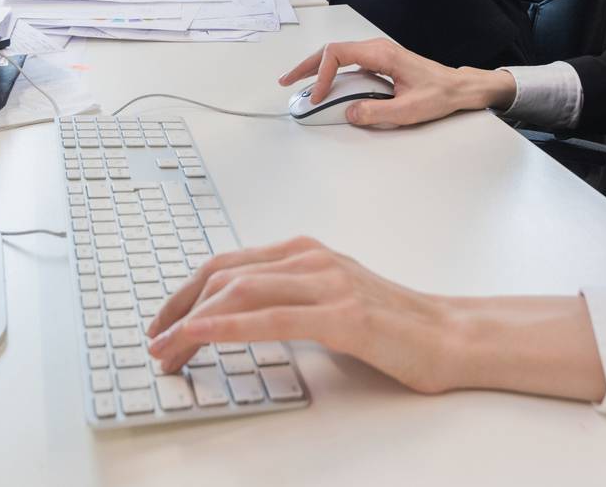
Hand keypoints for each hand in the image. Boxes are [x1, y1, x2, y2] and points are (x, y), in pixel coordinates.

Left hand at [146, 236, 457, 393]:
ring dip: (192, 323)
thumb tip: (233, 318)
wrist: (449, 336)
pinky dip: (228, 325)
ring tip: (168, 352)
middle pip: (223, 275)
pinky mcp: (343, 316)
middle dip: (179, 310)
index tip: (162, 324)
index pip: (228, 264)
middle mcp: (312, 259)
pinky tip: (204, 336)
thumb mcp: (331, 300)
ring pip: (240, 291)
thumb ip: (289, 299)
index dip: (186, 293)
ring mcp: (328, 283)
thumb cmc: (393, 325)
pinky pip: (272, 317)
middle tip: (155, 345)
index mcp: (306, 253)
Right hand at [278, 37, 516, 126]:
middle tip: (287, 81)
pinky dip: (331, 73)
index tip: (317, 96)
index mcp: (381, 54)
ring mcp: (377, 54)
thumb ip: (375, 112)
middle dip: (307, 66)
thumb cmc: (439, 94)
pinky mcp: (379, 63)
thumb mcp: (408, 110)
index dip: (321, 75)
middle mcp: (377, 49)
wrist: (457, 88)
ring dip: (316, 68)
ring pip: (338, 56)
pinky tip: (323, 87)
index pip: (338, 54)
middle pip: (331, 50)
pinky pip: (348, 64)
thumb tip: (348, 113)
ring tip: (299, 84)